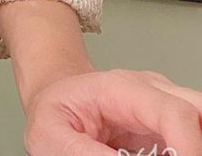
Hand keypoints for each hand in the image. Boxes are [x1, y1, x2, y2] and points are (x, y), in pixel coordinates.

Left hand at [22, 67, 201, 155]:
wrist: (57, 96)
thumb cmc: (54, 111)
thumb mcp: (51, 134)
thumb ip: (82, 153)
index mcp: (122, 88)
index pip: (174, 111)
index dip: (189, 146)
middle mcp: (152, 91)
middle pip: (198, 111)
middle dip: (198, 144)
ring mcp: (164, 105)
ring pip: (200, 123)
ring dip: (191, 147)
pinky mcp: (169, 126)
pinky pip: (190, 138)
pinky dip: (184, 150)